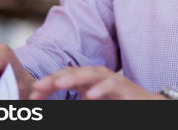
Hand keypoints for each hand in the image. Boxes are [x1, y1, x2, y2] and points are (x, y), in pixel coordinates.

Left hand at [28, 66, 166, 99]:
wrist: (146, 105)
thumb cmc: (116, 103)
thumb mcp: (90, 104)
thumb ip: (73, 104)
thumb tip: (47, 105)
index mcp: (86, 81)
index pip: (63, 77)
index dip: (47, 84)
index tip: (32, 96)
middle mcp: (97, 77)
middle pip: (73, 72)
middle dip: (55, 79)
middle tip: (38, 87)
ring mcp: (112, 79)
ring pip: (91, 73)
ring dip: (74, 78)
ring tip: (59, 84)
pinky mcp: (125, 87)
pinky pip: (112, 84)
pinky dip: (100, 89)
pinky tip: (89, 95)